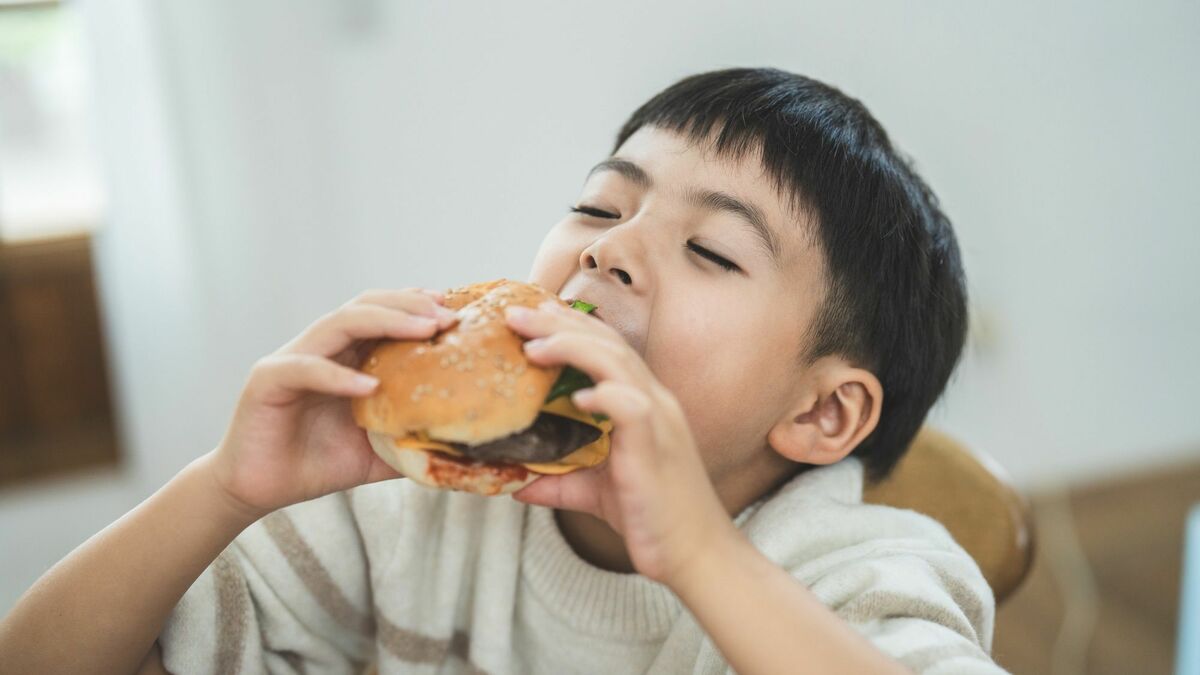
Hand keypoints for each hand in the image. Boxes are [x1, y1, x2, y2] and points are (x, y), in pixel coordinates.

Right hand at [208, 289, 457, 518]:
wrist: (261, 490)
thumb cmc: (317, 463)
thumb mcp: (376, 452)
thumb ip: (410, 441)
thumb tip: (459, 447)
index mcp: (345, 356)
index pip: (383, 314)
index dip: (417, 306)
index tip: (456, 309)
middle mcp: (320, 348)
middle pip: (365, 306)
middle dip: (410, 306)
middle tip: (448, 317)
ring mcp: (292, 359)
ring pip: (339, 323)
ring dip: (385, 322)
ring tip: (424, 330)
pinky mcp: (266, 380)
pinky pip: (306, 368)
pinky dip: (339, 376)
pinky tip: (370, 387)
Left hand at [505, 301, 737, 585]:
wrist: (695, 554)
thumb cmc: (651, 517)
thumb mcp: (594, 494)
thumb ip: (559, 481)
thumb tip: (516, 482)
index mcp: (642, 402)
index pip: (605, 347)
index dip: (569, 326)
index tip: (529, 314)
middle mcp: (654, 400)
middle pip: (606, 343)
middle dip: (559, 323)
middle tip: (516, 313)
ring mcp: (659, 420)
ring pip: (617, 364)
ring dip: (573, 347)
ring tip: (533, 344)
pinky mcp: (657, 447)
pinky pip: (633, 409)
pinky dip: (606, 396)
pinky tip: (579, 396)